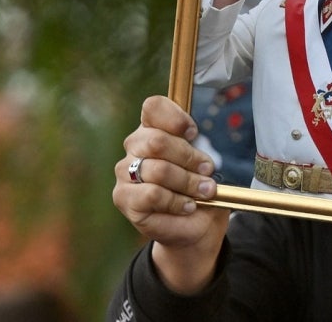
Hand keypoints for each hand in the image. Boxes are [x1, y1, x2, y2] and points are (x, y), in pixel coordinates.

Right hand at [113, 96, 228, 292]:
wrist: (196, 224)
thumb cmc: (200, 187)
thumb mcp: (205, 162)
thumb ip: (199, 148)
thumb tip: (199, 148)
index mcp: (154, 128)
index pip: (153, 107)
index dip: (175, 118)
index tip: (194, 134)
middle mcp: (135, 146)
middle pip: (157, 140)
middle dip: (189, 157)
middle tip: (208, 170)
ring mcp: (125, 171)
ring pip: (158, 169)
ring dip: (188, 182)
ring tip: (205, 192)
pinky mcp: (123, 197)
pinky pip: (152, 194)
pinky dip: (176, 201)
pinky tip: (188, 206)